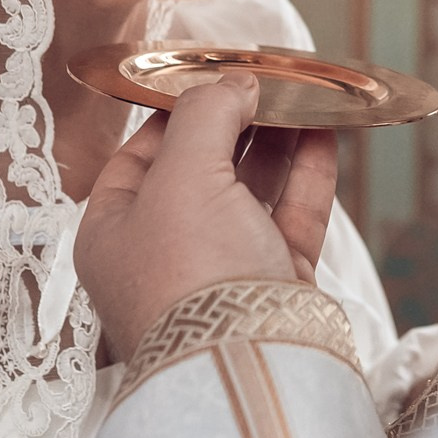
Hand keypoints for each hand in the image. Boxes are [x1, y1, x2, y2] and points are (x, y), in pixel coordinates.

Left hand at [75, 74, 339, 360]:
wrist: (244, 362)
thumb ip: (206, 114)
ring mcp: (222, 269)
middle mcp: (165, 252)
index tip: (214, 75)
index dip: (175, 110)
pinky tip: (322, 133)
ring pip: (251, 191)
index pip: (139, 155)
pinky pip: (290, 216)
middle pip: (201, 170)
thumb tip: (235, 83)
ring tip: (302, 95)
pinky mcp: (274, 283)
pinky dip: (307, 173)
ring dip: (277, 141)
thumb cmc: (189, 272)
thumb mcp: (181, 174)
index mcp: (115, 231)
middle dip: (235, 122)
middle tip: (268, 80)